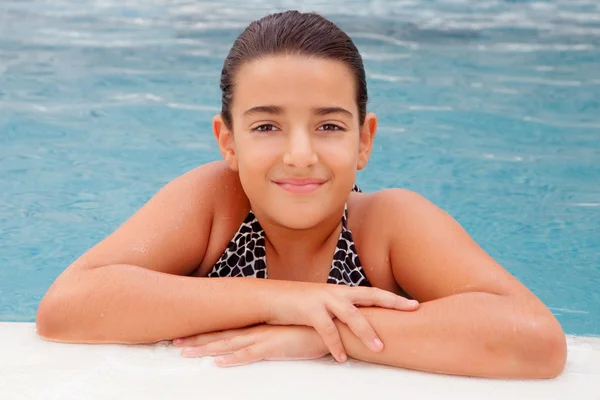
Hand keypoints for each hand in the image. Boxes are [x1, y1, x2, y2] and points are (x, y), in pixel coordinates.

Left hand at [173, 324, 328, 366]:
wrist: (331, 327)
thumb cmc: (309, 330)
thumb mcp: (285, 332)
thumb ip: (270, 336)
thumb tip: (258, 342)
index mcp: (258, 326)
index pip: (226, 329)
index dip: (205, 332)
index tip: (185, 334)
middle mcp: (257, 330)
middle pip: (220, 335)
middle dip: (196, 339)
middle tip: (173, 342)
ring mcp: (264, 338)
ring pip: (228, 344)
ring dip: (206, 349)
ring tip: (185, 352)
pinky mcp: (274, 347)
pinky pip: (249, 354)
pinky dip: (233, 359)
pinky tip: (218, 362)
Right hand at [264, 282, 418, 362]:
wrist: (270, 298)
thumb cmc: (298, 305)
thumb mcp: (323, 305)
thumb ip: (340, 313)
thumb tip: (358, 327)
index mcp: (341, 291)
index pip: (373, 293)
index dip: (393, 299)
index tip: (414, 304)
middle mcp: (336, 292)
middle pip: (370, 296)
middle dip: (392, 303)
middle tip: (412, 311)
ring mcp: (323, 299)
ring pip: (351, 314)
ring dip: (366, 332)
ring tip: (379, 349)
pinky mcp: (309, 310)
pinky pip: (327, 330)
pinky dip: (335, 345)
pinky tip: (341, 358)